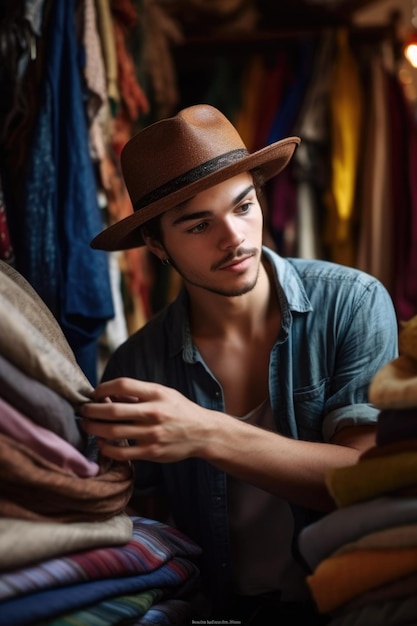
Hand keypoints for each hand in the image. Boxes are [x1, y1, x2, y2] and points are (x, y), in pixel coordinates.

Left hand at [79, 377, 212, 461]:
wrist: (203, 433)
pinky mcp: (151, 452)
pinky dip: (107, 448)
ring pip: (113, 432)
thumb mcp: (164, 394)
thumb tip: (108, 395)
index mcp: (157, 394)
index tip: (95, 393)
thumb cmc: (180, 410)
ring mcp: (152, 434)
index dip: (104, 387)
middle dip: (91, 410)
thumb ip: (138, 394)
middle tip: (83, 410)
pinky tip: (102, 443)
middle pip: (113, 410)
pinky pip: (122, 452)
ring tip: (87, 425)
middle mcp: (154, 413)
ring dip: (94, 428)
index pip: (123, 385)